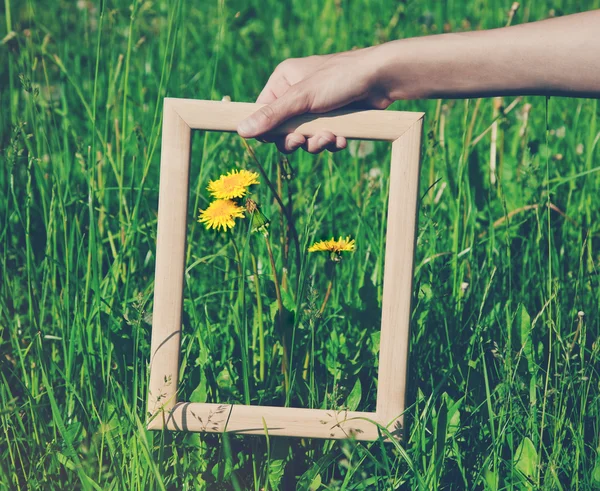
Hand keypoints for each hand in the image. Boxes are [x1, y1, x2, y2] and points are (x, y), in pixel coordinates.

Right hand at [237, 48, 391, 152]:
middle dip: (295, 140)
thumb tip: (241, 131)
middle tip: (302, 142)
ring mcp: (316, 109)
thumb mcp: (302, 98)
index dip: (267, 131)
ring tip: (329, 138)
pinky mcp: (334, 120)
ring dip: (315, 144)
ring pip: (304, 139)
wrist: (382, 79)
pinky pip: (324, 140)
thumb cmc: (340, 79)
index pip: (263, 112)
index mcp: (283, 81)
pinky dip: (332, 142)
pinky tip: (342, 139)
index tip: (275, 140)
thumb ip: (272, 116)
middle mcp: (297, 95)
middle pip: (282, 131)